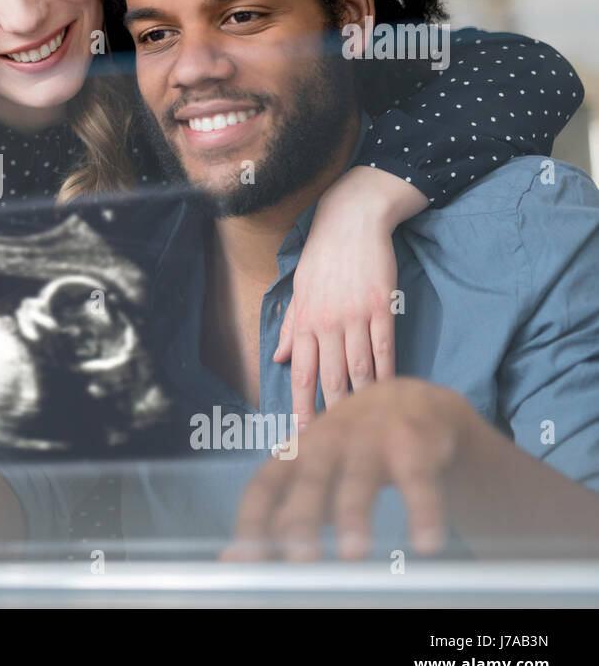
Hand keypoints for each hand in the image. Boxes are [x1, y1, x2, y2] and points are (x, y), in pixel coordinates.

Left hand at [220, 378, 477, 560]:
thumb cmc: (349, 448)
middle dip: (302, 520)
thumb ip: (280, 514)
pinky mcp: (413, 442)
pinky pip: (417, 480)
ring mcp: (370, 438)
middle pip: (309, 481)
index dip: (252, 521)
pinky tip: (424, 543)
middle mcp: (327, 441)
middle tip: (300, 560)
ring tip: (353, 554)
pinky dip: (422, 511)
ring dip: (354, 515)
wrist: (412, 401)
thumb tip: (233, 559)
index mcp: (295, 452)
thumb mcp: (313, 474)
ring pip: (359, 479)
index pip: (264, 486)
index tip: (246, 559)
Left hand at [273, 165, 425, 422]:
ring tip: (363, 426)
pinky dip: (386, 373)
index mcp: (303, 321)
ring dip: (360, 399)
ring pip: (358, 368)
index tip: (301, 434)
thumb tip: (277, 359)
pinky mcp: (381, 307)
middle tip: (333, 443)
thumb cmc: (322, 257)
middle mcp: (326, 323)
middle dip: (330, 413)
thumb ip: (290, 327)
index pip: (300, 373)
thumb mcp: (298, 290)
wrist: (351, 221)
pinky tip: (389, 393)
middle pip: (328, 378)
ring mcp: (355, 316)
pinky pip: (384, 348)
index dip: (300, 406)